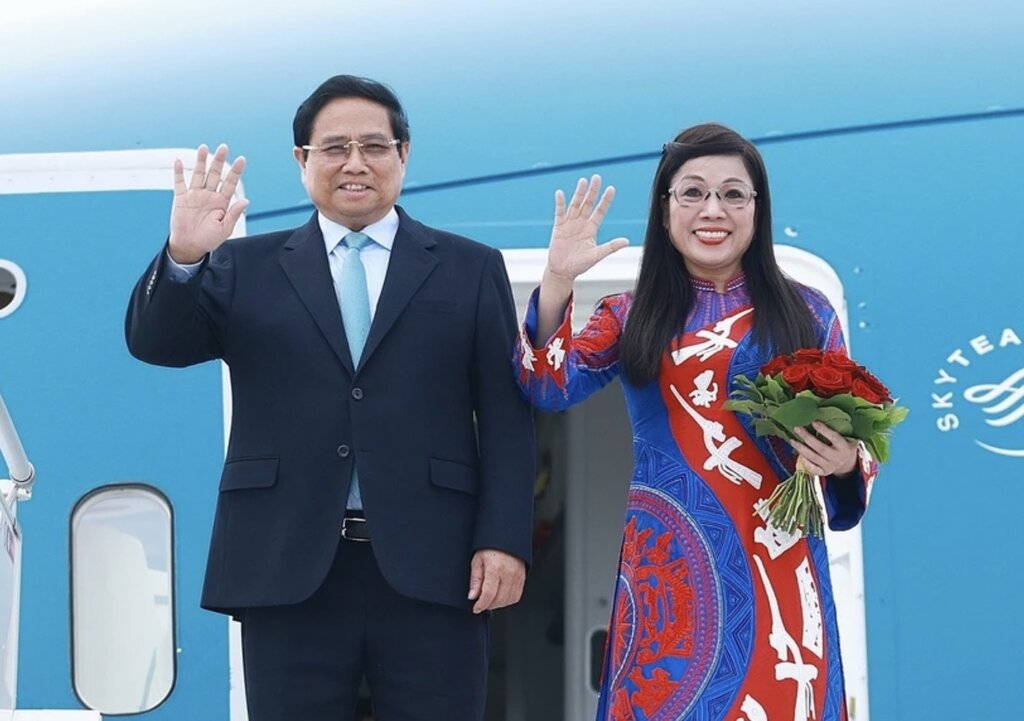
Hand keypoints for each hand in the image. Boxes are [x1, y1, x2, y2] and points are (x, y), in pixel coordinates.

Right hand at [168, 144, 248, 263]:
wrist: (190, 246)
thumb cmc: (209, 239)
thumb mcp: (224, 229)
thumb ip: (234, 214)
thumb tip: (246, 201)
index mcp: (222, 202)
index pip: (230, 183)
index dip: (236, 171)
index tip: (242, 159)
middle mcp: (209, 195)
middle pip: (215, 174)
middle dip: (219, 161)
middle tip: (224, 147)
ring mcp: (195, 195)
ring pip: (199, 174)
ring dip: (201, 161)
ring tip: (203, 148)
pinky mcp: (181, 198)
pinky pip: (179, 183)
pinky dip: (178, 172)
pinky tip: (179, 161)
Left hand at [467, 549, 525, 613]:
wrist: (505, 538)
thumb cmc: (489, 547)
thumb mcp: (477, 561)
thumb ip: (475, 580)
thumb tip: (472, 596)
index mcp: (495, 568)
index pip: (488, 594)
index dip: (481, 605)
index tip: (476, 608)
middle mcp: (508, 573)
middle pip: (499, 599)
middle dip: (488, 605)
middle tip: (481, 602)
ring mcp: (517, 576)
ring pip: (509, 600)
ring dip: (498, 603)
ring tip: (490, 598)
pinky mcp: (522, 578)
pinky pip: (516, 596)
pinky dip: (508, 600)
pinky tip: (500, 595)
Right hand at [545, 174, 628, 283]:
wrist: (563, 271)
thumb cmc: (580, 264)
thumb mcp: (597, 255)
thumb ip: (611, 247)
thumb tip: (626, 241)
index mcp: (591, 229)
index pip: (600, 211)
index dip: (605, 200)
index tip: (611, 189)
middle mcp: (581, 223)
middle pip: (588, 204)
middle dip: (593, 191)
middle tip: (597, 177)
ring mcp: (570, 224)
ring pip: (575, 205)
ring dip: (579, 193)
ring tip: (583, 181)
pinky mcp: (558, 227)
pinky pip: (559, 213)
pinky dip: (560, 203)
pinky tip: (560, 193)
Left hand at [790, 421, 858, 476]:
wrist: (849, 464)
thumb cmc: (844, 446)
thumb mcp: (848, 438)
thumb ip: (839, 430)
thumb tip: (824, 415)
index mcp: (845, 447)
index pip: (834, 438)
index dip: (824, 430)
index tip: (814, 422)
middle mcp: (837, 458)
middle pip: (820, 448)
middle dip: (807, 438)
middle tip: (797, 428)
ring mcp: (830, 466)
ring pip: (813, 458)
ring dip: (801, 448)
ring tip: (792, 440)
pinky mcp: (824, 472)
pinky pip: (813, 469)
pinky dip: (805, 462)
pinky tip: (798, 454)